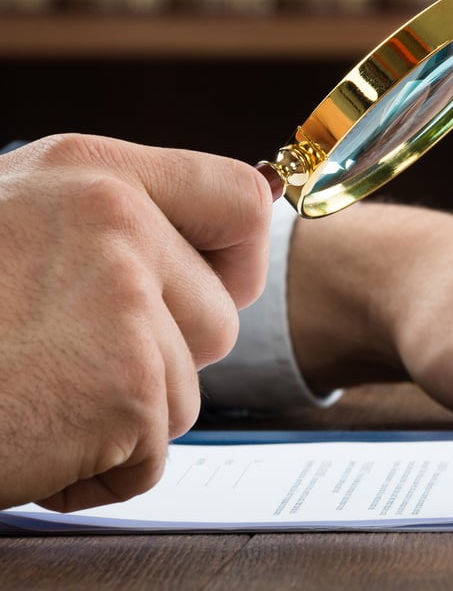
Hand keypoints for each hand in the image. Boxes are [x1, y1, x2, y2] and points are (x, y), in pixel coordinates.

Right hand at [0, 134, 272, 510]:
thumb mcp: (23, 223)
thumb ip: (117, 229)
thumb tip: (230, 239)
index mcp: (97, 172)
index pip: (242, 200)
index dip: (239, 259)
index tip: (214, 286)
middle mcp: (119, 221)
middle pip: (223, 316)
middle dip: (164, 356)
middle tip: (72, 356)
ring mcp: (125, 300)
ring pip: (188, 390)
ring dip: (121, 414)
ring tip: (36, 391)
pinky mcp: (125, 384)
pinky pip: (154, 451)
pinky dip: (98, 468)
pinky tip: (31, 434)